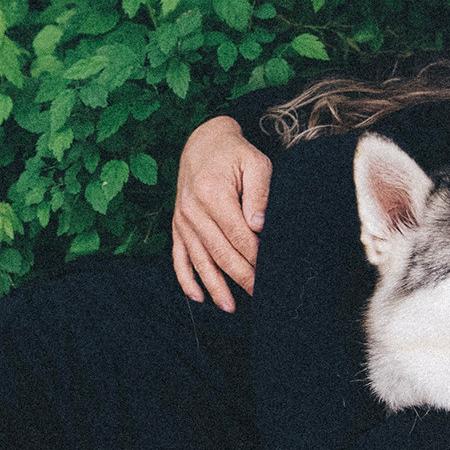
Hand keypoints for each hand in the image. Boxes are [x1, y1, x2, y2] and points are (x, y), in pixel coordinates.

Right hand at [172, 115, 273, 311]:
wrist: (203, 142)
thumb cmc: (235, 153)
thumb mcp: (255, 163)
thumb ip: (259, 194)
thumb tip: (259, 227)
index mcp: (213, 194)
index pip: (239, 236)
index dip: (256, 258)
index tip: (272, 274)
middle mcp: (193, 210)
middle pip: (221, 253)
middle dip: (242, 278)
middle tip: (261, 297)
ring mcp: (183, 220)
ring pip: (200, 260)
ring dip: (215, 286)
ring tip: (230, 307)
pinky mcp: (178, 225)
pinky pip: (179, 257)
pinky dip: (186, 278)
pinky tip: (197, 297)